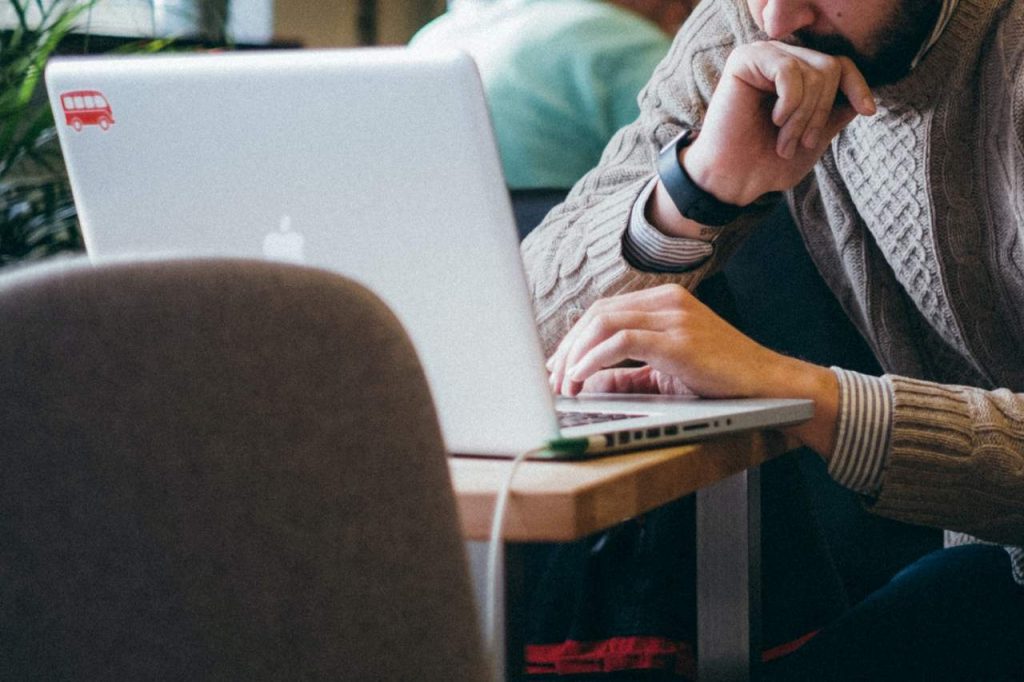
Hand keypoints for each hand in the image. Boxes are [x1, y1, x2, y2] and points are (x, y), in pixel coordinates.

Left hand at [546, 284, 779, 397]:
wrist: (771, 387)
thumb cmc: (723, 381)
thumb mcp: (668, 372)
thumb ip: (630, 374)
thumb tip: (589, 382)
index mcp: (665, 301)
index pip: (604, 310)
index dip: (574, 337)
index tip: (556, 364)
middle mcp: (668, 301)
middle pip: (597, 313)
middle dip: (567, 346)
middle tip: (551, 378)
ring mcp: (674, 317)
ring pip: (603, 322)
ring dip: (575, 354)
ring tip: (563, 382)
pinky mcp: (678, 340)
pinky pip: (621, 341)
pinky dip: (594, 359)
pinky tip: (582, 376)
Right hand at [684, 41, 876, 205]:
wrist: (734, 180)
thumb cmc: (768, 163)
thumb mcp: (815, 137)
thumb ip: (837, 113)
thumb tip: (865, 97)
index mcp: (796, 75)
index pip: (840, 65)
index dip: (858, 86)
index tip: (867, 111)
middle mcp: (780, 59)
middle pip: (830, 68)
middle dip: (821, 112)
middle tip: (801, 142)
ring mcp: (762, 56)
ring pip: (813, 70)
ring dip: (804, 115)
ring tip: (785, 140)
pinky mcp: (744, 60)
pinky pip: (789, 71)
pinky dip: (789, 103)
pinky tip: (774, 120)